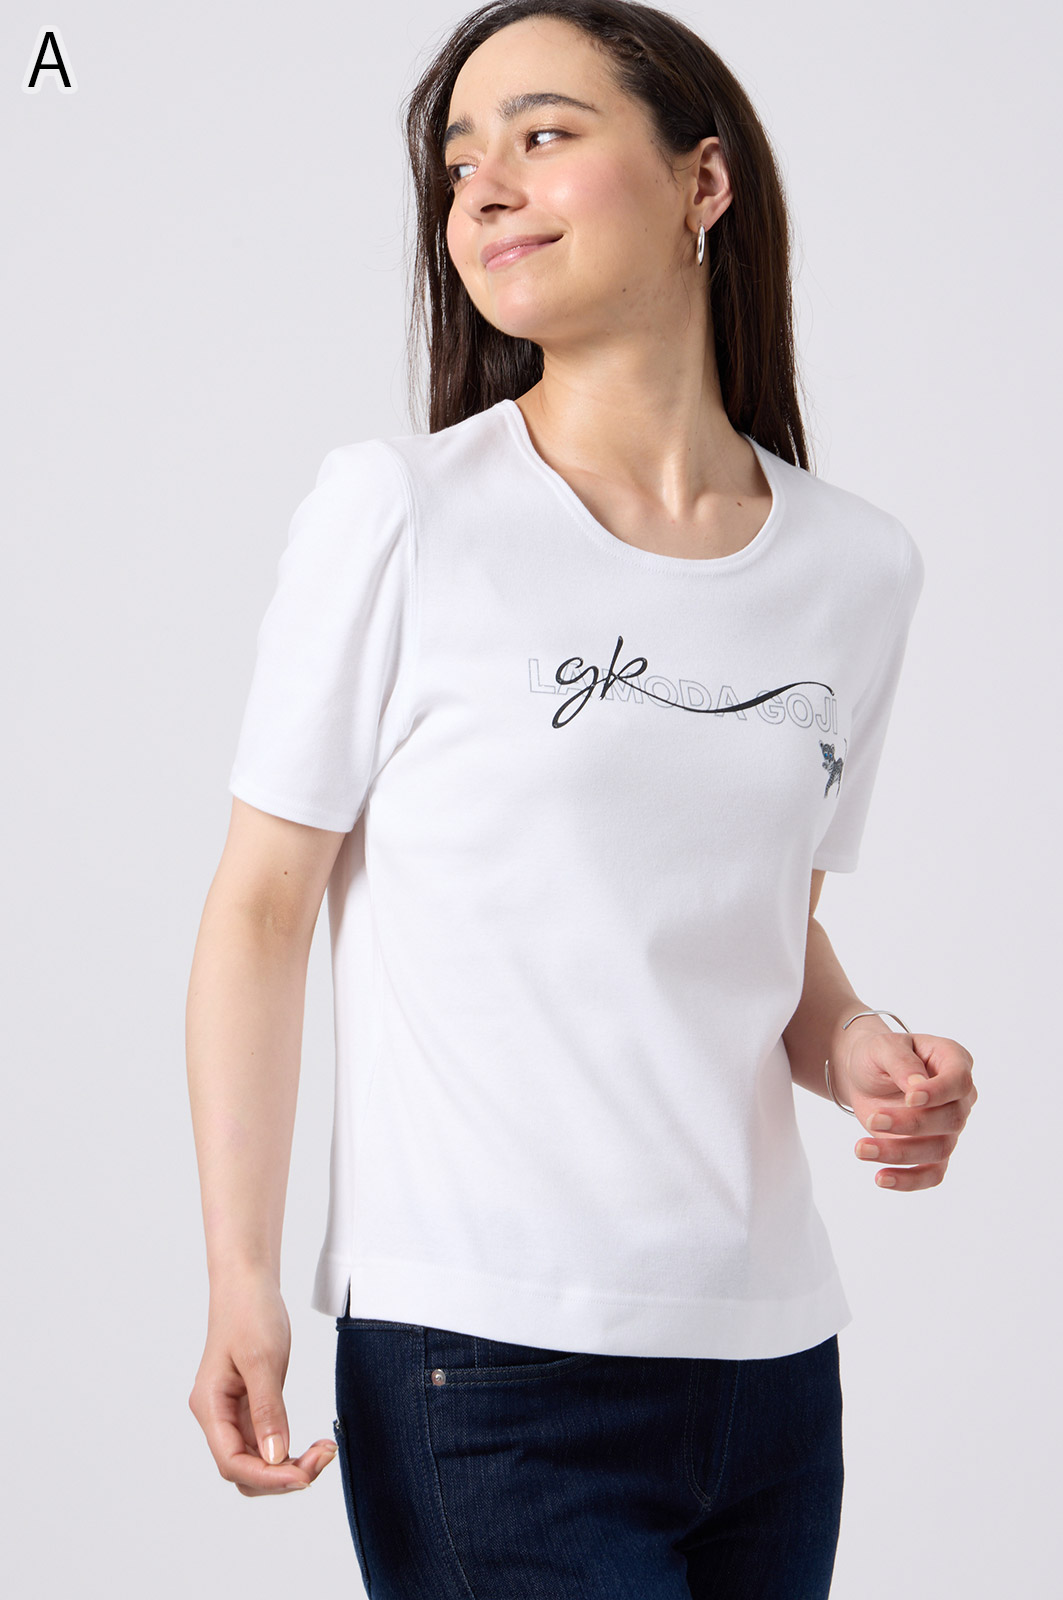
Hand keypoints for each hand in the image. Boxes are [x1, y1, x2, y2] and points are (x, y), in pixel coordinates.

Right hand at [188, 1272, 337, 1495]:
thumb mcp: (262, 1359)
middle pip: (244, 1470)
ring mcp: (231, 1414)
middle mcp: (216, 1416)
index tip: (307, 1476)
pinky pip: (265, 1445)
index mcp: (209, 1405)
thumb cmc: (250, 1313)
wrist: (248, 1284)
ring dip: (288, 1467)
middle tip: (324, 1458)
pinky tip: (313, 1445)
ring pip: (256, 1462)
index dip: (269, 1477)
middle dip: (282, 1476)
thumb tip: (275, 1458)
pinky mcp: (248, 1409)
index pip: (233, 1462)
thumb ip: (267, 1410)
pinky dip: (288, 1452)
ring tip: (324, 1451)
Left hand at [833, 1022, 977, 1190]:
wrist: (863, 1076)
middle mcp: (958, 1097)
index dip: (939, 1092)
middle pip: (951, 1119)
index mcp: (953, 1061)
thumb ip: (901, 1063)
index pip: (959, 1081)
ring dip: (899, 1153)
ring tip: (860, 1148)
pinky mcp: (931, 1150)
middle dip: (911, 1124)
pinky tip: (881, 1177)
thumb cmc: (878, 1054)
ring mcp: (948, 1127)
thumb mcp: (883, 1046)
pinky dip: (909, 1180)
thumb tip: (918, 1086)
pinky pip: (932, 1174)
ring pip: (939, 1149)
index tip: (910, 1098)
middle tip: (872, 1119)